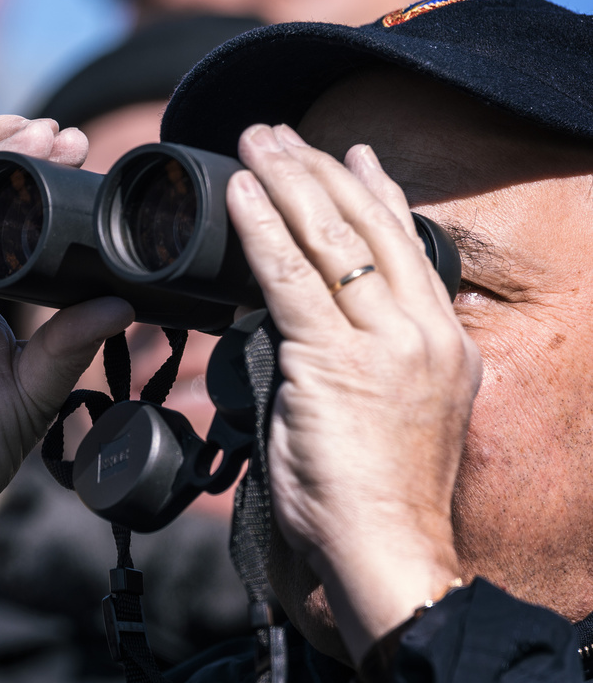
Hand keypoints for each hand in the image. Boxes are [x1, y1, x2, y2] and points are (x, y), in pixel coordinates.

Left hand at [226, 124, 479, 661]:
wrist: (386, 549)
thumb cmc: (377, 493)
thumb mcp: (392, 408)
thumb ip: (361, 354)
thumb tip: (309, 320)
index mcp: (443, 339)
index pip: (406, 243)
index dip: (374, 190)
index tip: (350, 153)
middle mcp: (423, 330)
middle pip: (368, 226)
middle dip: (320, 169)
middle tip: (280, 133)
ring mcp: (384, 342)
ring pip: (329, 239)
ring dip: (285, 181)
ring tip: (255, 142)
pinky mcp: (335, 360)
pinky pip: (288, 278)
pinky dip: (260, 229)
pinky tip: (238, 195)